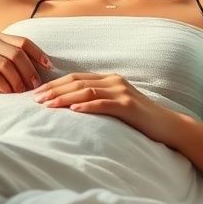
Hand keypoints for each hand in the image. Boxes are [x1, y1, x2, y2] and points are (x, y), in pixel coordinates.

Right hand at [0, 32, 52, 109]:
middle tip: (36, 85)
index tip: (49, 68)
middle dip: (29, 70)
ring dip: (18, 80)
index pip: (23, 42)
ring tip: (23, 92)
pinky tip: (9, 93)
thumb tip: (45, 65)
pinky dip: (5, 85)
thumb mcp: (0, 67)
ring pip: (7, 64)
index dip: (38, 54)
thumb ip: (15, 60)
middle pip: (16, 53)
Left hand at [32, 72, 182, 145]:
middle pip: (78, 82)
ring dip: (65, 98)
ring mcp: (122, 92)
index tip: (37, 93)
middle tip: (35, 99)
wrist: (168, 126)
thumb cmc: (139, 119)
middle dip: (54, 90)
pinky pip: (104, 104)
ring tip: (48, 105)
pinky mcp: (128, 106)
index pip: (76, 78)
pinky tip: (73, 111)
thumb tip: (70, 106)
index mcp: (109, 79)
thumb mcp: (116, 105)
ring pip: (87, 91)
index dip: (55, 84)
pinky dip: (87, 106)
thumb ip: (98, 100)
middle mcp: (114, 81)